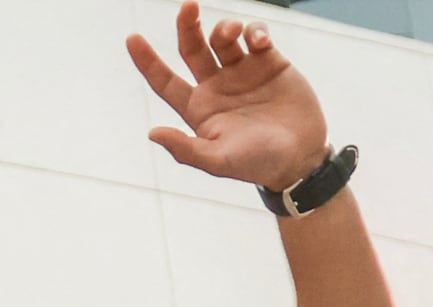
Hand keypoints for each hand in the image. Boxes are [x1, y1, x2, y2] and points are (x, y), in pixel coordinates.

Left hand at [131, 7, 334, 190]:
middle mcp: (217, 86)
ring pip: (223, 37)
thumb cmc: (258, 164)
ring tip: (234, 33)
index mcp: (198, 108)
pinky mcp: (270, 62)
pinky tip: (260, 41)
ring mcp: (243, 72)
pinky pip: (256, 35)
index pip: (165, 81)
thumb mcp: (219, 161)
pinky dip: (256, 31)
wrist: (301, 157)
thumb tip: (152, 133)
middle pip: (192, 48)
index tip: (131, 38)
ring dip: (225, 28)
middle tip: (188, 6)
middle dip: (186, 26)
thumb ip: (186, 149)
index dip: (147, 61)